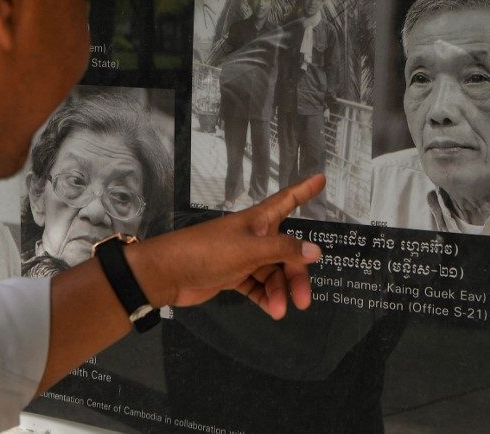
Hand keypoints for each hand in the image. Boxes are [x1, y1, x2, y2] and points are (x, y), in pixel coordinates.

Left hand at [126, 174, 325, 319]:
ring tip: (280, 311)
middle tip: (304, 301)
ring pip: (272, 272)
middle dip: (296, 275)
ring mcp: (242, 256)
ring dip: (279, 292)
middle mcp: (253, 236)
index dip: (304, 189)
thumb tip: (316, 251)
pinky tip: (272, 310)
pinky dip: (266, 297)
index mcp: (257, 221)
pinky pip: (257, 286)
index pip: (286, 200)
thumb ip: (284, 250)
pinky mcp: (232, 275)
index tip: (321, 178)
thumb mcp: (250, 250)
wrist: (168, 274)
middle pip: (286, 252)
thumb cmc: (207, 252)